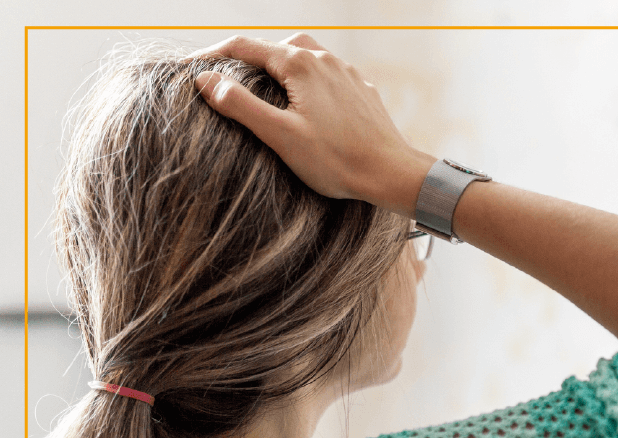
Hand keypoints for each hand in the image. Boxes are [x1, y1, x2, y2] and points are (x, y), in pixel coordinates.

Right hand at [187, 33, 426, 208]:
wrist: (392, 174)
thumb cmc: (336, 160)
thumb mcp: (280, 135)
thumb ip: (240, 105)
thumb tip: (206, 79)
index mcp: (301, 65)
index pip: (244, 47)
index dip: (212, 56)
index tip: (188, 69)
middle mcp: (326, 60)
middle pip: (275, 47)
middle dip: (247, 57)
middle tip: (224, 77)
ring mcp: (347, 74)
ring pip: (305, 56)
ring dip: (278, 65)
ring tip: (262, 85)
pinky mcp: (362, 90)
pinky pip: (327, 74)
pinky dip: (306, 79)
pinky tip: (304, 99)